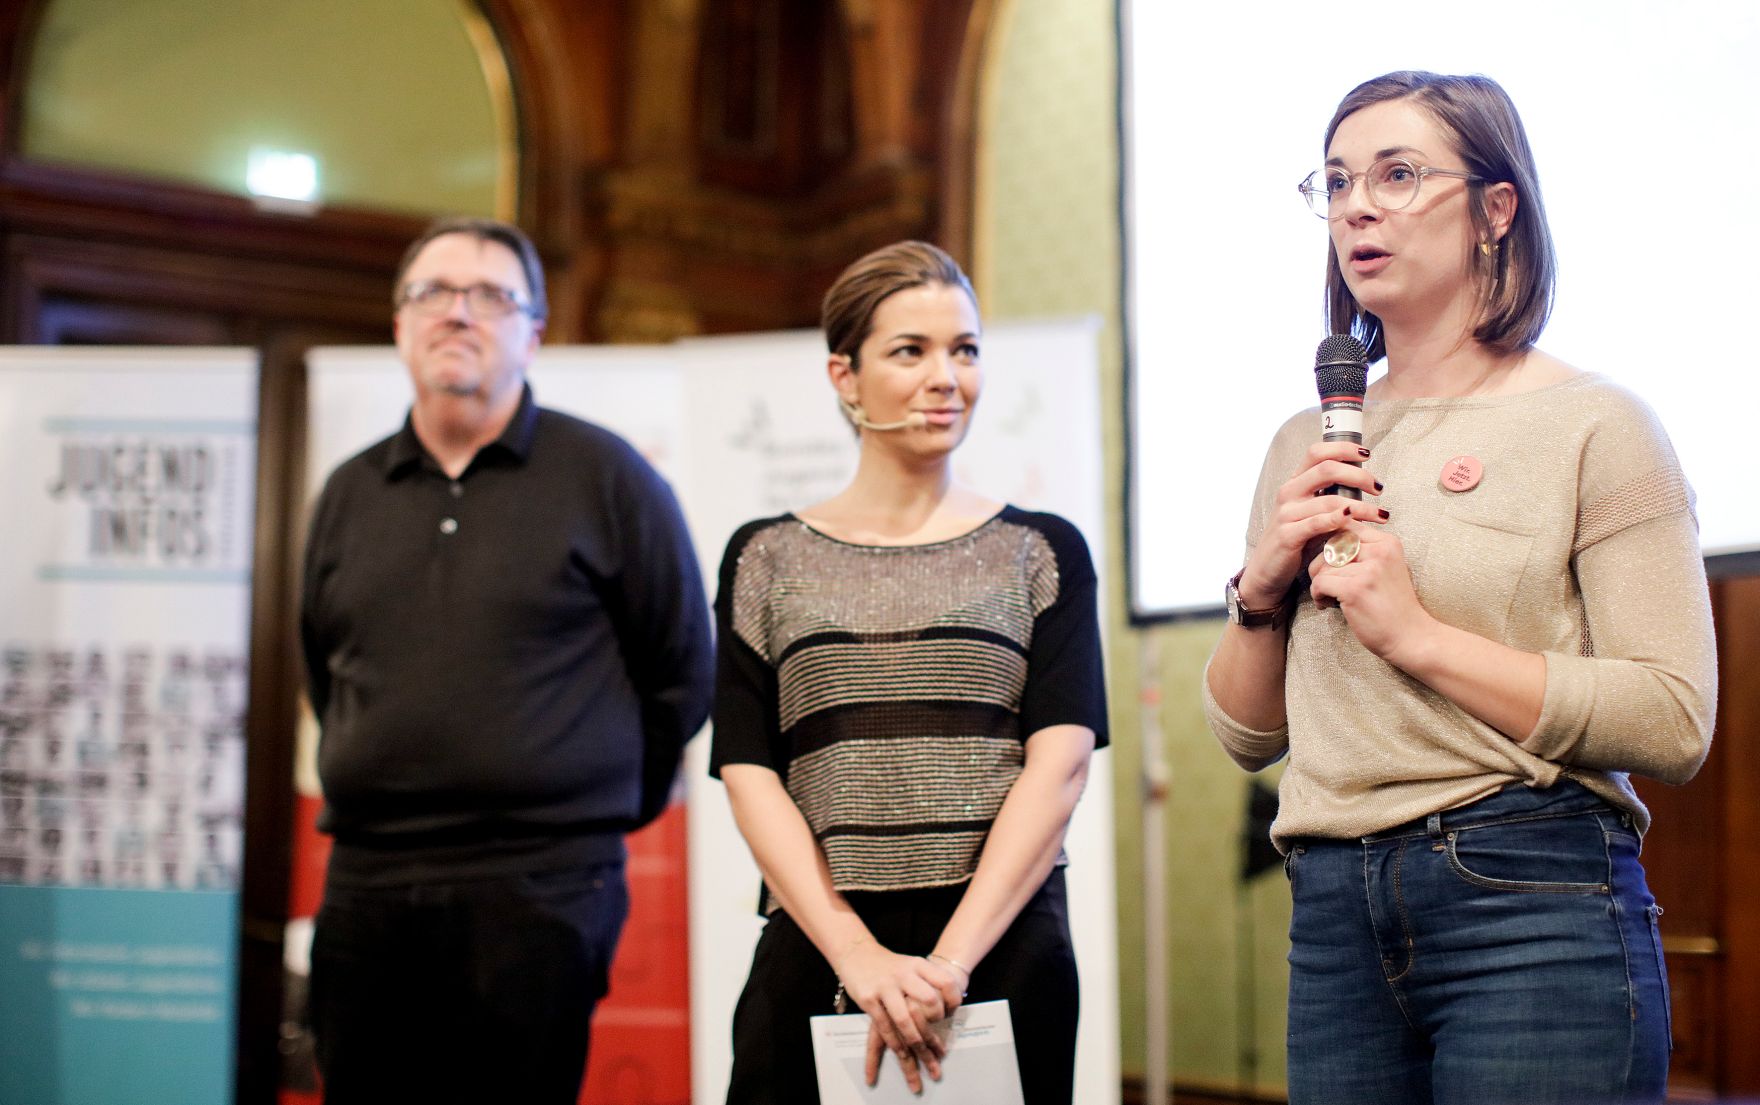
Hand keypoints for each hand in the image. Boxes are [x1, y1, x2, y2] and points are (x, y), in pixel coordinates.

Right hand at [837, 942, 951, 1088]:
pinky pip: (885, 1025)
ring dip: (916, 1040)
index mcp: (918, 965)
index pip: (946, 982)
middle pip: (930, 1001)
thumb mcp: (912, 964)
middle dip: (936, 1020)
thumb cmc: (890, 965)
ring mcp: (885, 986)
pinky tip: (900, 1050)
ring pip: (906, 1019)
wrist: (857, 953)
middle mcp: (904, 974)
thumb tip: (951, 1005)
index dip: (953, 1001)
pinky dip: (895, 1041)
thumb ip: (929, 981)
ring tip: (922, 1052)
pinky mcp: (868, 999)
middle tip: (935, 1030)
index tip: (952, 1014)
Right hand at [1236, 442, 1386, 609]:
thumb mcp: (1310, 512)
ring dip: (1361, 506)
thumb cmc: (1296, 539)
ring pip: (1329, 499)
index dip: (1343, 448)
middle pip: (1327, 469)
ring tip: (1381, 515)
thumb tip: (1364, 484)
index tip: (1367, 454)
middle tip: (1379, 488)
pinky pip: (1317, 523)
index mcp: (1295, 482)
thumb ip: (1329, 496)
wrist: (1267, 569)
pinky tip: (1354, 520)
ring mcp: (1286, 513)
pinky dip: (1338, 520)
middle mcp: (1289, 493)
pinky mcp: (1287, 535)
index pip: (1317, 452)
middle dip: (1359, 475)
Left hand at [1307, 522, 1434, 662]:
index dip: (1330, 544)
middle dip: (1321, 565)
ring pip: (1322, 565)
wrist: (1411, 637)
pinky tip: (1326, 605)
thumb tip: (1325, 540)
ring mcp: (1368, 569)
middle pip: (1331, 544)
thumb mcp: (1384, 569)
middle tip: (1327, 584)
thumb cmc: (1393, 606)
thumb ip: (1363, 553)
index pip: (1346, 526)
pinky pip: (1319, 582)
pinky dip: (1318, 595)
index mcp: (1387, 542)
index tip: (1330, 565)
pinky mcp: (1355, 589)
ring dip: (1319, 583)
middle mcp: (1380, 551)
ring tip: (1329, 597)